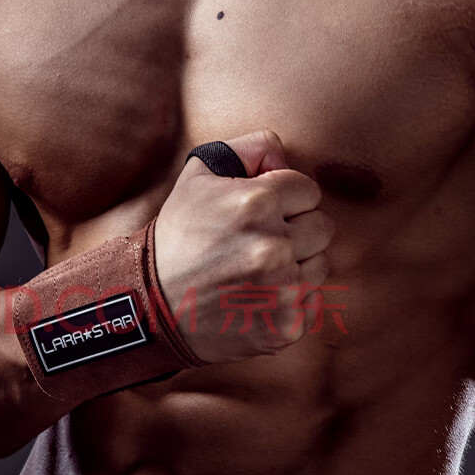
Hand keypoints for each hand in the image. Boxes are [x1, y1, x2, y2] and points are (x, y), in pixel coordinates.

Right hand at [154, 129, 334, 363]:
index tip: (258, 216)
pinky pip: (312, 302)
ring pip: (320, 265)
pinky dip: (290, 302)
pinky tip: (258, 299)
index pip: (308, 190)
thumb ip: (248, 149)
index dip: (284, 200)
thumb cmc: (178, 238)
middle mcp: (274, 246)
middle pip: (322, 227)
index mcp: (256, 202)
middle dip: (295, 231)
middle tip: (257, 244)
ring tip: (254, 272)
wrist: (152, 306)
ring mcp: (281, 290)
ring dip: (295, 266)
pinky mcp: (284, 326)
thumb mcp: (197, 177)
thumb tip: (284, 155)